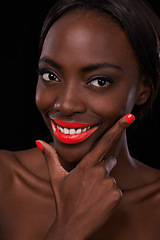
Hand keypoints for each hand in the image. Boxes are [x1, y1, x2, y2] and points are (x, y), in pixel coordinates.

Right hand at [36, 114, 134, 239]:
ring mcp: (109, 185)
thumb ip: (50, 157)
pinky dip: (109, 194)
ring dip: (104, 182)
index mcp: (86, 165)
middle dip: (102, 167)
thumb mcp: (56, 177)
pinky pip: (116, 190)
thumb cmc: (64, 200)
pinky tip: (98, 201)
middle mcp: (100, 172)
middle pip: (108, 162)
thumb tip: (38, 141)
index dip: (118, 128)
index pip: (104, 142)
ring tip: (92, 194)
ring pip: (111, 177)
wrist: (72, 226)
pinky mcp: (116, 196)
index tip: (129, 117)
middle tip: (89, 182)